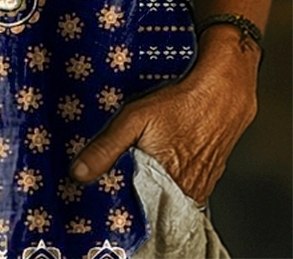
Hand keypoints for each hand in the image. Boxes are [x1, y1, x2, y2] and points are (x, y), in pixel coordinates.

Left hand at [68, 26, 260, 205]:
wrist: (224, 91)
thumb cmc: (181, 102)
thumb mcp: (134, 119)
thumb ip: (106, 148)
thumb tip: (79, 173)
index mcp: (167, 185)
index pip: (138, 213)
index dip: (121, 204)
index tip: (106, 197)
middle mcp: (188, 192)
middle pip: (154, 205)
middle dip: (135, 196)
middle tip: (121, 178)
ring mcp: (202, 185)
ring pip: (170, 197)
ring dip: (154, 188)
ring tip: (140, 169)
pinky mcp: (210, 175)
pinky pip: (185, 187)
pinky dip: (171, 180)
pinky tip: (163, 162)